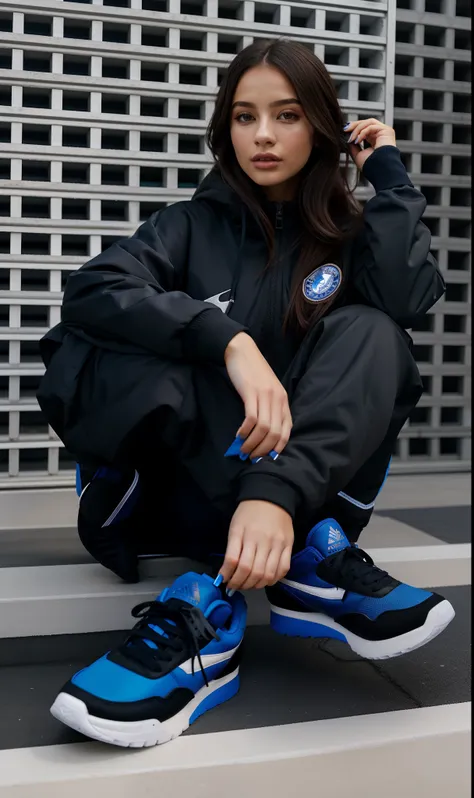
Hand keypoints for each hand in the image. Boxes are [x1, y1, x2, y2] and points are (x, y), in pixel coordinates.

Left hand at [220, 500, 293, 589]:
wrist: (272, 497)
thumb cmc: (249, 513)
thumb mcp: (235, 527)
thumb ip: (231, 550)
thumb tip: (225, 573)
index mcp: (245, 533)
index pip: (234, 561)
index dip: (228, 575)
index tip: (224, 581)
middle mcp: (262, 540)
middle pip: (251, 571)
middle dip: (240, 584)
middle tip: (235, 586)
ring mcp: (278, 544)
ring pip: (267, 574)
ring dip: (255, 585)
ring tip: (248, 584)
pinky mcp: (289, 546)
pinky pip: (283, 569)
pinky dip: (273, 580)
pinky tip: (265, 580)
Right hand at [224, 332, 292, 458]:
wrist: (241, 350)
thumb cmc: (253, 372)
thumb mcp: (267, 390)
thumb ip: (269, 408)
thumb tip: (264, 432)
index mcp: (283, 400)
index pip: (287, 430)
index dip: (278, 447)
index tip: (267, 458)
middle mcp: (278, 399)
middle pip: (276, 433)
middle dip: (264, 450)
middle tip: (252, 457)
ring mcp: (265, 395)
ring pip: (264, 428)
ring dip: (253, 443)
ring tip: (243, 450)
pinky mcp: (251, 392)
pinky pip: (251, 418)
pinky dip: (245, 431)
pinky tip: (239, 435)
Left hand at [345, 118, 396, 170]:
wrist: (379, 171)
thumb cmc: (371, 166)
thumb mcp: (358, 155)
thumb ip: (353, 146)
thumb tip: (348, 139)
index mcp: (375, 139)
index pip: (365, 128)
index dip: (355, 128)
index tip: (346, 131)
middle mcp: (381, 134)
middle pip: (367, 122)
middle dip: (355, 125)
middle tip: (345, 129)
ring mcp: (385, 131)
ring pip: (369, 122)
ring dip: (357, 129)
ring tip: (351, 138)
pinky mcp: (387, 131)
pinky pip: (371, 127)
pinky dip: (363, 132)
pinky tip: (358, 140)